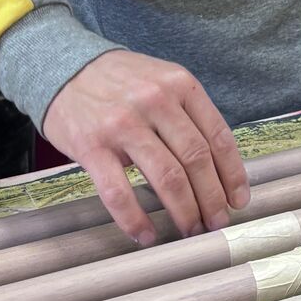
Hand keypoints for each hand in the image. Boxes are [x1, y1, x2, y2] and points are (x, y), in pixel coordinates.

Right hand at [44, 50, 249, 243]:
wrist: (62, 64)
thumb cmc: (120, 80)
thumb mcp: (162, 80)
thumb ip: (188, 113)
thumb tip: (218, 167)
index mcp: (180, 85)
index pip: (218, 136)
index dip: (232, 174)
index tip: (239, 200)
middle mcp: (156, 101)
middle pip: (196, 159)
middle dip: (212, 199)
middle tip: (217, 223)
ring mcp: (123, 124)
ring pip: (166, 177)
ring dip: (183, 212)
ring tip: (190, 231)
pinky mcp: (92, 146)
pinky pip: (118, 192)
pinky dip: (135, 220)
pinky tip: (146, 235)